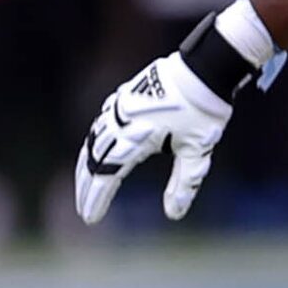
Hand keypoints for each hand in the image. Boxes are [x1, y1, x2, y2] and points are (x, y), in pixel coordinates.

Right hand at [74, 52, 233, 223]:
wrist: (204, 70)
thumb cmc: (204, 113)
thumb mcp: (198, 152)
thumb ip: (185, 183)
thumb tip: (174, 213)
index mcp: (136, 137)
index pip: (107, 175)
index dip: (97, 198)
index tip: (90, 217)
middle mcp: (120, 122)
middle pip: (93, 160)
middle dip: (87, 186)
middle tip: (84, 209)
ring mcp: (118, 108)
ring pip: (92, 141)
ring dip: (87, 166)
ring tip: (85, 187)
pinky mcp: (122, 98)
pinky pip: (100, 126)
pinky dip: (93, 145)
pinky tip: (94, 154)